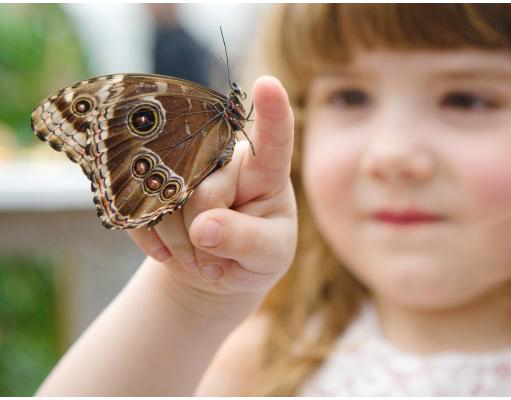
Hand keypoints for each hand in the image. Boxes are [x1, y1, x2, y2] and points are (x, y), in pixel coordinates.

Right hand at [128, 76, 296, 295]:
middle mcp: (222, 158)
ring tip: (200, 258)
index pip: (273, 140)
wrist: (215, 269)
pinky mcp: (149, 178)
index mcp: (265, 171)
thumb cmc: (258, 254)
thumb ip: (247, 241)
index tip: (268, 84)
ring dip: (180, 244)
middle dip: (206, 234)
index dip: (272, 113)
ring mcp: (183, 164)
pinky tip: (170, 252)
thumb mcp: (269, 255)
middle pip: (204, 188)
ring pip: (166, 199)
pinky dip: (153, 241)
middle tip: (217, 262)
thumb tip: (204, 229)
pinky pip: (137, 208)